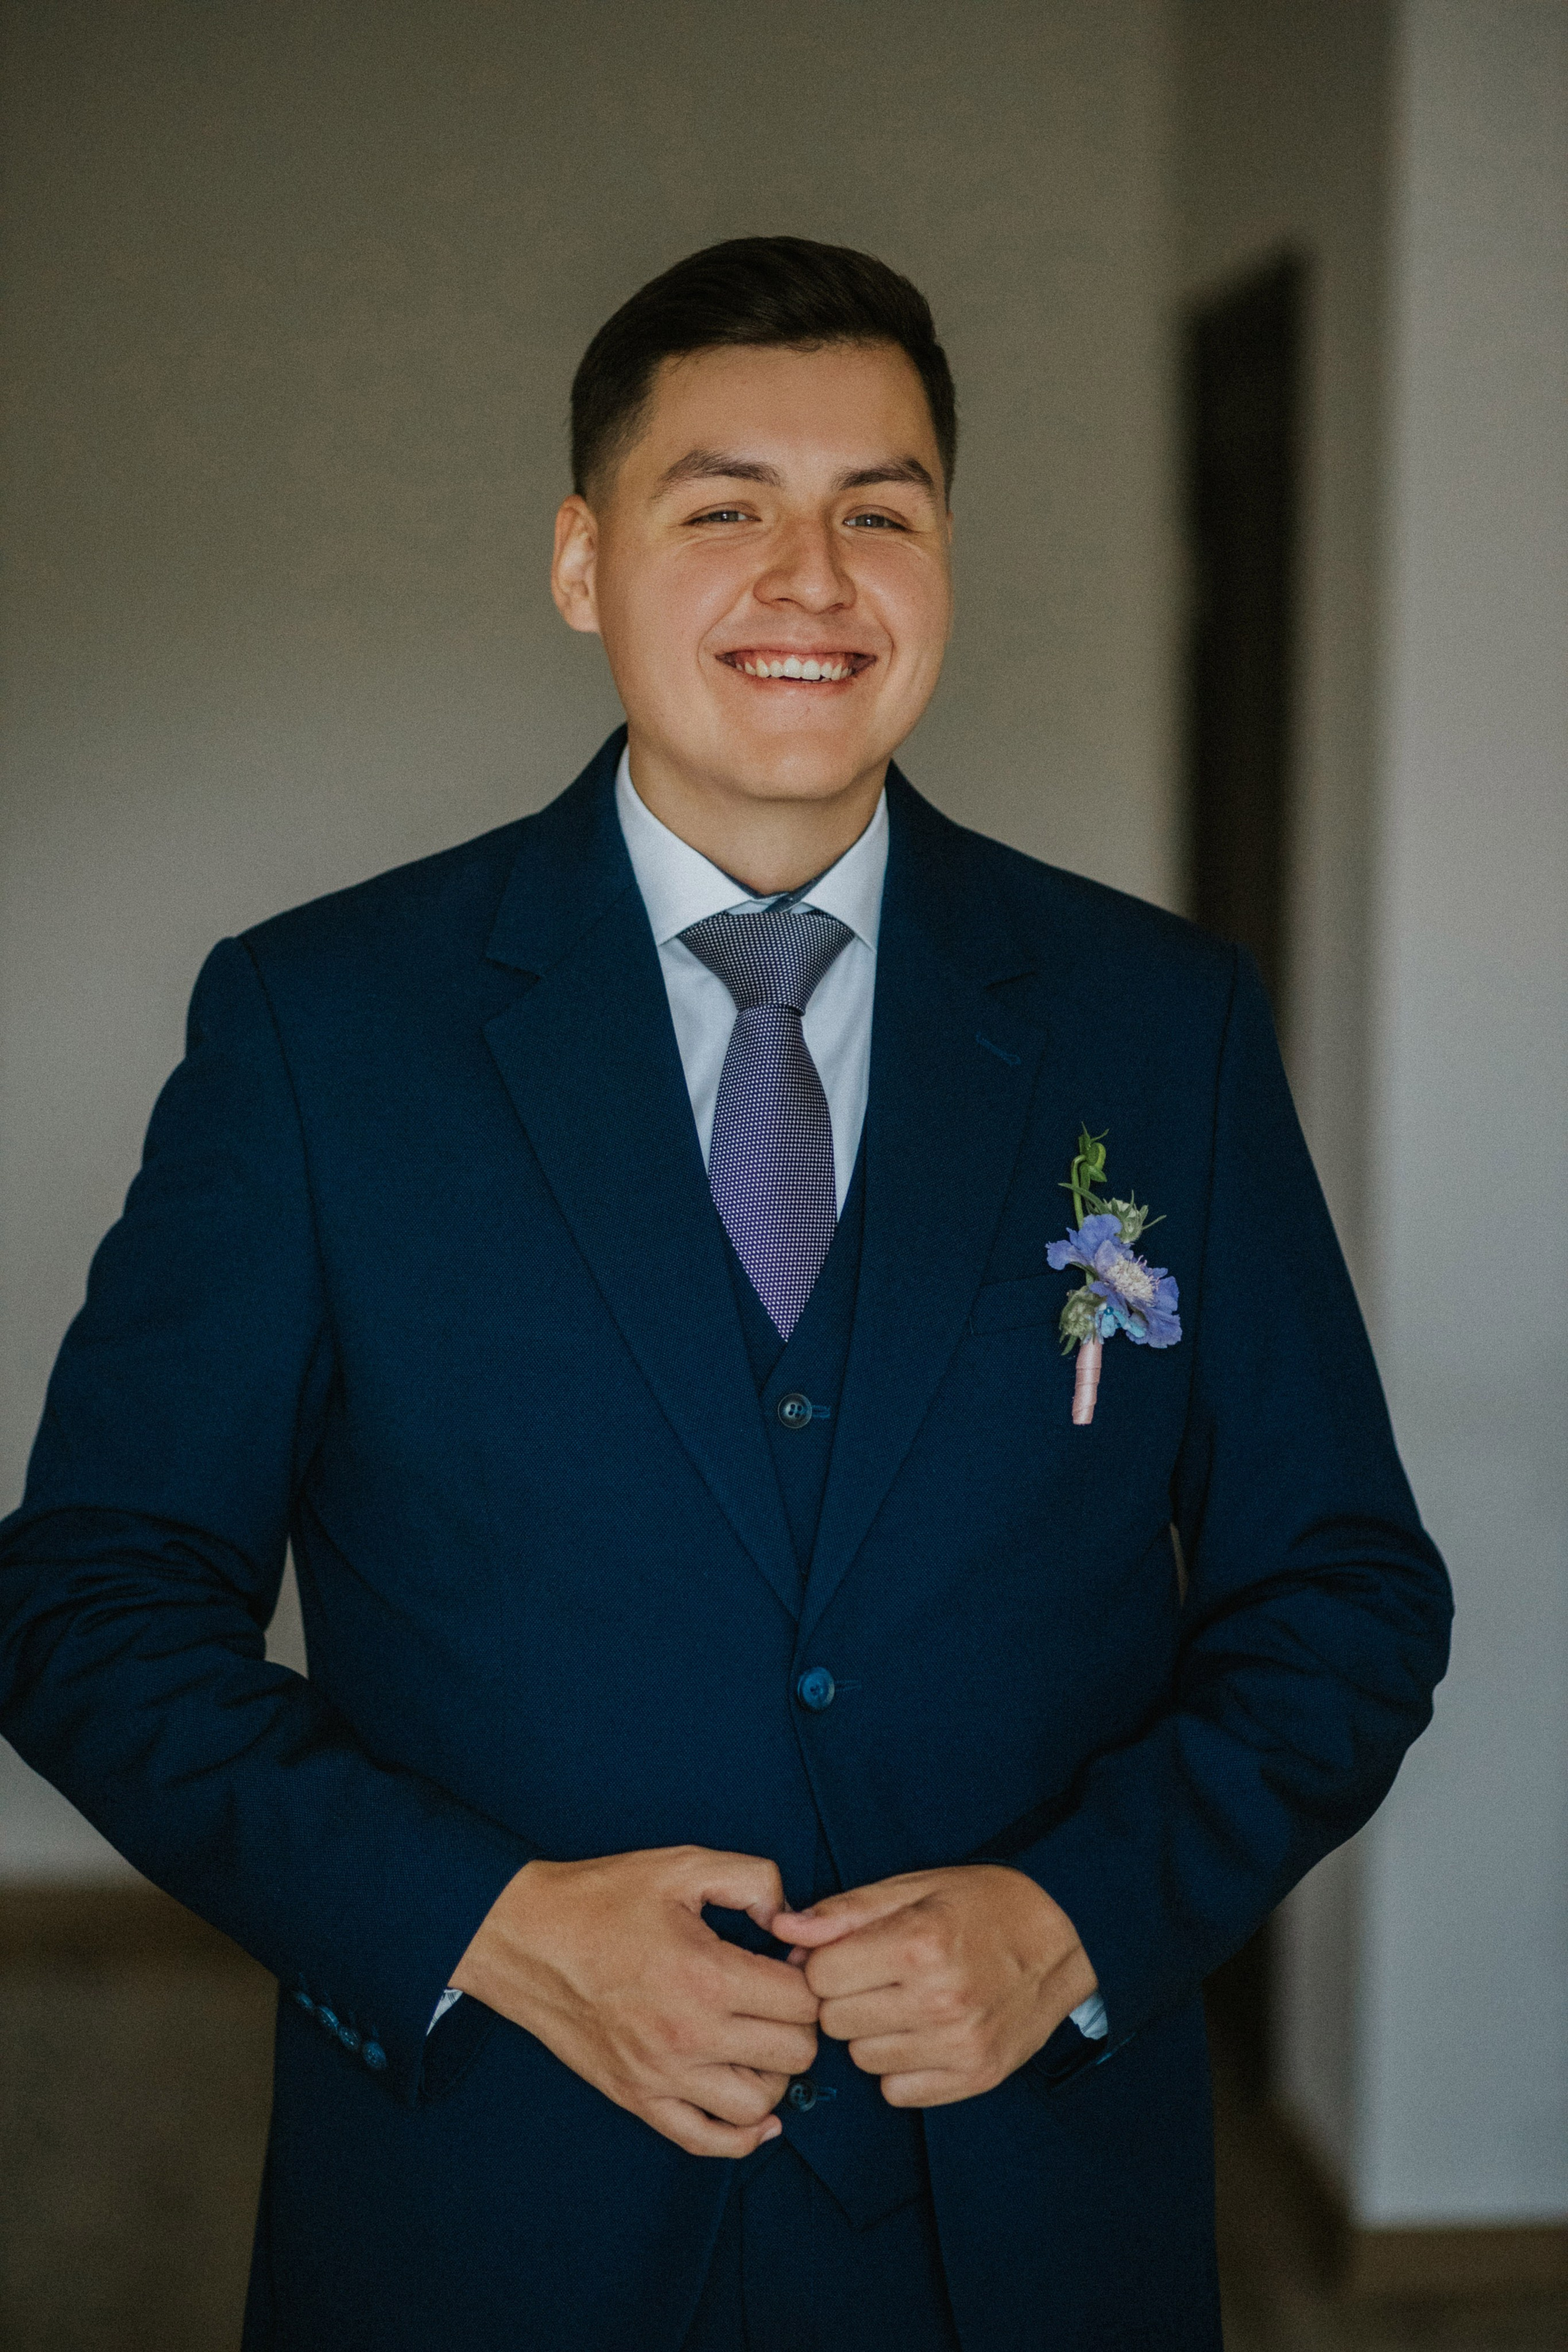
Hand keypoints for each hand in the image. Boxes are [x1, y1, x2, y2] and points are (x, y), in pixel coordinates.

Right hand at [450, 1846, 817, 2156]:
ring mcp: (661, 2076)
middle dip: (800, 2023)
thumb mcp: (682, 1865)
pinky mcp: (638, 2099)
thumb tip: (791, 1920)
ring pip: (759, 2105)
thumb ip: (753, 1879)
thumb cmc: (602, 1899)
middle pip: (793, 2055)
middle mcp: (689, 2036)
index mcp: (706, 1976)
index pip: (803, 2003)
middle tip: (778, 1996)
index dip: (810, 1977)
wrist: (527, 1938)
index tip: (789, 1962)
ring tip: (758, 2039)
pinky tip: (757, 2114)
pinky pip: (706, 2141)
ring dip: (775, 2074)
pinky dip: (741, 2136)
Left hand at [773, 1864, 1095, 2108]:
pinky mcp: (975, 2076)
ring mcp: (960, 2044)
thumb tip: (782, 1929)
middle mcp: (939, 1999)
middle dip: (845, 1996)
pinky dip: (901, 2066)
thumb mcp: (914, 1887)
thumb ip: (845, 1911)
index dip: (826, 1961)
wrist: (1064, 1937)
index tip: (850, 1952)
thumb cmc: (983, 1905)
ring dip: (872, 2031)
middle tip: (881, 1975)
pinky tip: (924, 2032)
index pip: (820, 1976)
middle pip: (835, 2020)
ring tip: (907, 2000)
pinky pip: (897, 2091)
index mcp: (919, 1943)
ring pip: (862, 2058)